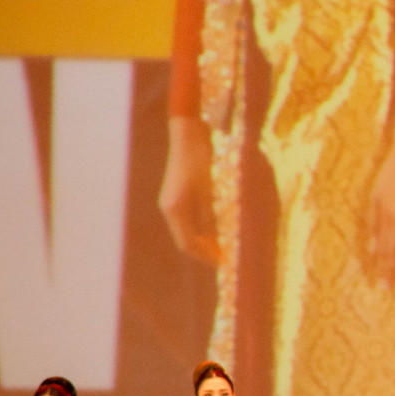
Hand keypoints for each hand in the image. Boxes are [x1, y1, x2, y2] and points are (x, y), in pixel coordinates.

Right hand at [158, 117, 219, 265]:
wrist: (188, 133)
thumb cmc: (200, 160)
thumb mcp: (210, 190)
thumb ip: (211, 217)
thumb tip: (216, 240)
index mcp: (175, 210)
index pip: (188, 244)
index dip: (206, 256)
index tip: (224, 262)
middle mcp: (169, 207)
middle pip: (186, 239)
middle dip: (205, 250)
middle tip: (225, 256)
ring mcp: (171, 200)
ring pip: (187, 229)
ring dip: (204, 239)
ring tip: (223, 245)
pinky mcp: (177, 193)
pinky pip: (188, 218)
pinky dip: (201, 226)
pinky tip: (216, 227)